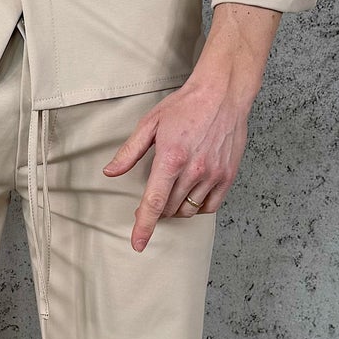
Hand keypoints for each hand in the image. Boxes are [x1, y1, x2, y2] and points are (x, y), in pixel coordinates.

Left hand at [104, 2, 281, 250]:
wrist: (223, 94)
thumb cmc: (185, 106)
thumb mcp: (150, 124)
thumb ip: (129, 152)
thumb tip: (110, 173)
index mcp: (171, 158)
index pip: (154, 203)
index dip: (144, 227)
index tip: (137, 244)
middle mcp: (194, 170)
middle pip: (169, 209)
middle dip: (157, 209)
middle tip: (154, 195)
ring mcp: (213, 175)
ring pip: (188, 210)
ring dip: (175, 208)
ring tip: (172, 190)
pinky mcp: (228, 176)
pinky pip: (210, 207)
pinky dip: (197, 207)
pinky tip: (191, 194)